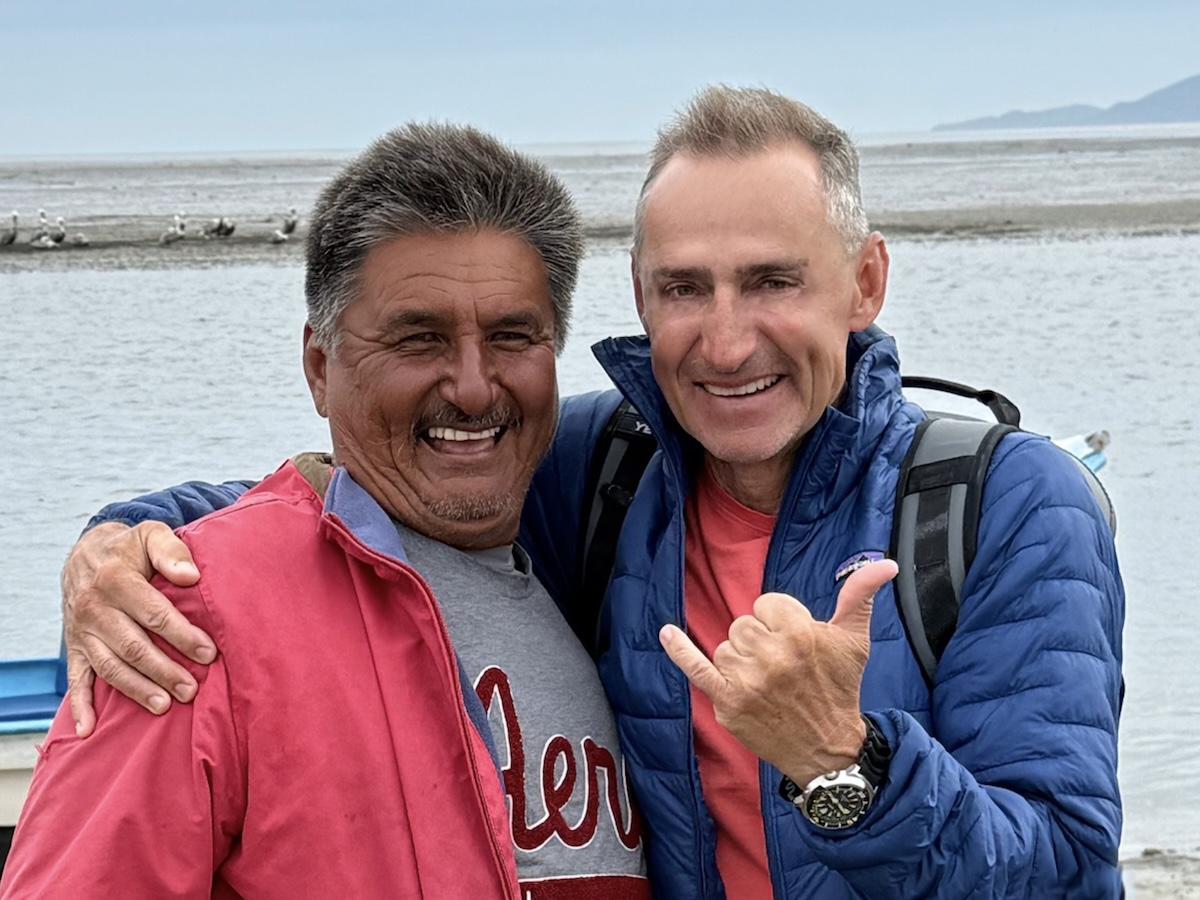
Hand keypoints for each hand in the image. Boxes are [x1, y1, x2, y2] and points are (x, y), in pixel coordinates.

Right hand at [61, 521, 217, 736]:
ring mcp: (82, 631)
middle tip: (191, 689)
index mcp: (115, 580)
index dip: (182, 635)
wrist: (86, 554)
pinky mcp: (75, 647)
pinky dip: (81, 706)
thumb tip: (191, 576)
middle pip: (133, 646)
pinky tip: (89, 729)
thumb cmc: (130, 549)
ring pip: (110, 666)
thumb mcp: (151, 535)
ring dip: (136, 689)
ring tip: (163, 706)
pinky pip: (76, 679)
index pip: (154, 614)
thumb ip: (171, 551)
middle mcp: (94, 608)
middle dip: (164, 670)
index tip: (208, 653)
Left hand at [659, 559, 897, 785]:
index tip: (796, 646)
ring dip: (741, 661)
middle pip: (744, 624)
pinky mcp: (727, 702)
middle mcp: (772, 655)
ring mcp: (746, 680)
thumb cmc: (840, 689)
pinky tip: (666, 633)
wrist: (827, 748)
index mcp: (800, 634)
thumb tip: (883, 563)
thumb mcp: (854, 640)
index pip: (766, 604)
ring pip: (726, 647)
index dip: (779, 621)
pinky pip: (697, 668)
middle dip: (761, 642)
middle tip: (784, 669)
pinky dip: (679, 650)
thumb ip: (859, 595)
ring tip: (768, 683)